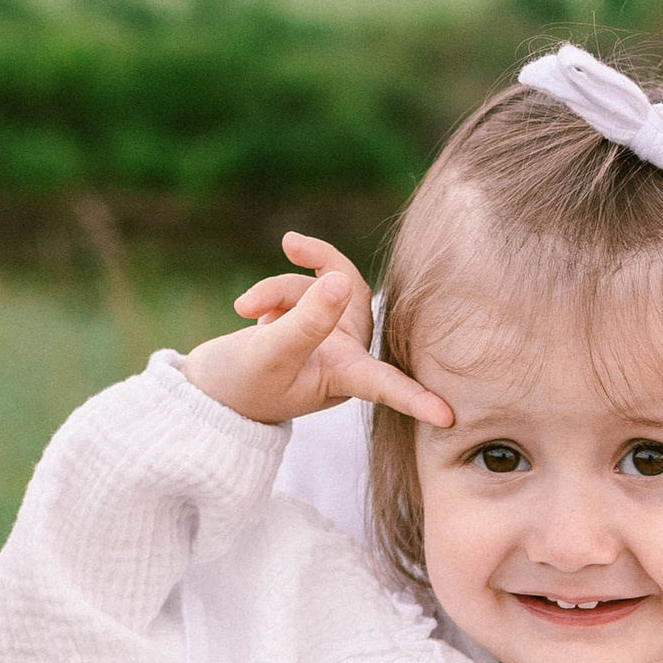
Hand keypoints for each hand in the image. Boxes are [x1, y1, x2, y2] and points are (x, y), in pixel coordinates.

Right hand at [183, 231, 452, 431]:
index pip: (386, 384)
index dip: (416, 399)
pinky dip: (275, 290)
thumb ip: (304, 321)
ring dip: (279, 288)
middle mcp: (348, 355)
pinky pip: (305, 285)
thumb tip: (339, 282)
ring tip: (244, 308)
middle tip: (290, 244)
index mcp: (343, 378)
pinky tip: (251, 310)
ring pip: (320, 286)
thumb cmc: (241, 383)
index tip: (449, 418)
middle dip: (307, 279)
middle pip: (351, 292)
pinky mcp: (316, 319)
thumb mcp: (269, 354)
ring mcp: (334, 335)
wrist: (213, 384)